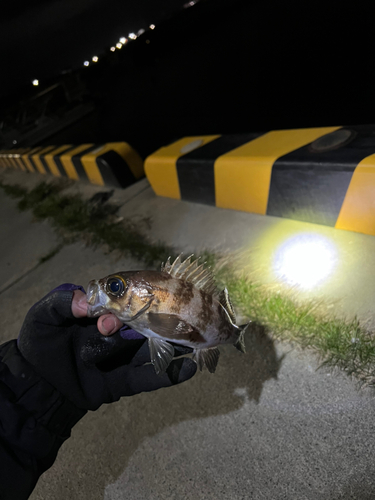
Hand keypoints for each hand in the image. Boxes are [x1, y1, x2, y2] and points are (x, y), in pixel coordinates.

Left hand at [17, 285, 196, 410]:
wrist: (36, 388)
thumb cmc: (39, 347)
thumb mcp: (44, 318)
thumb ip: (61, 304)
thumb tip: (85, 302)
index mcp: (103, 314)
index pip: (125, 301)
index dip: (131, 301)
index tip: (127, 308)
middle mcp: (117, 333)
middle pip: (144, 324)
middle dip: (153, 322)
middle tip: (156, 325)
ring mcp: (122, 357)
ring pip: (152, 348)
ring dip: (174, 343)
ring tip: (197, 338)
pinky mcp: (123, 382)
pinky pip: (147, 378)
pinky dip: (168, 375)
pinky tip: (189, 367)